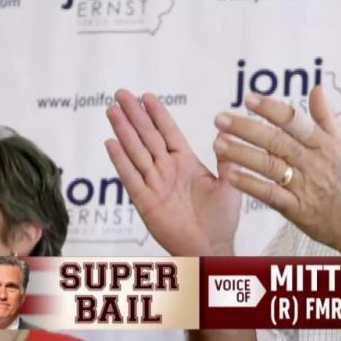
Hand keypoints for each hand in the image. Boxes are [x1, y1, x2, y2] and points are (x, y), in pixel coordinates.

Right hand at [105, 90, 240, 255]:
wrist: (211, 247)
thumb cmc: (221, 219)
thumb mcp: (230, 185)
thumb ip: (226, 160)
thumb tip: (226, 131)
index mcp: (186, 162)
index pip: (168, 132)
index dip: (157, 114)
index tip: (146, 95)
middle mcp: (167, 169)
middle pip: (147, 136)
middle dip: (135, 114)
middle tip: (121, 93)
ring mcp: (154, 184)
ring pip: (136, 151)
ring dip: (124, 131)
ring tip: (112, 110)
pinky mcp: (145, 201)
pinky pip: (131, 177)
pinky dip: (120, 160)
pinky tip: (110, 142)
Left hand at [213, 86, 340, 255]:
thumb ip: (326, 117)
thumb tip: (317, 88)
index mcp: (324, 144)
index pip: (295, 121)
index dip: (271, 109)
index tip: (249, 99)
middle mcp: (314, 162)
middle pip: (276, 141)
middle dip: (246, 128)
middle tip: (220, 119)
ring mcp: (304, 186)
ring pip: (270, 166)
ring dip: (242, 154)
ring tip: (219, 143)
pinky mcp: (297, 209)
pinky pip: (270, 195)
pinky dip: (250, 185)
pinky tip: (230, 175)